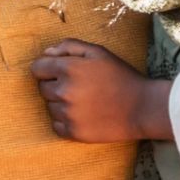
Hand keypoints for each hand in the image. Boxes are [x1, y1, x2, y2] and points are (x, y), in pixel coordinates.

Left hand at [33, 40, 166, 142]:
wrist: (142, 108)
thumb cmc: (121, 76)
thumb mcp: (98, 52)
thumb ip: (69, 46)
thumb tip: (46, 53)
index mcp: (68, 69)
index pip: (36, 69)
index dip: (47, 68)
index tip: (60, 72)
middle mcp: (64, 92)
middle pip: (42, 88)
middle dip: (55, 85)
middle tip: (79, 86)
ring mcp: (67, 114)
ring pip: (50, 107)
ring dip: (61, 103)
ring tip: (84, 101)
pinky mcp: (73, 132)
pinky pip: (56, 125)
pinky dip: (65, 121)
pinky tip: (83, 115)